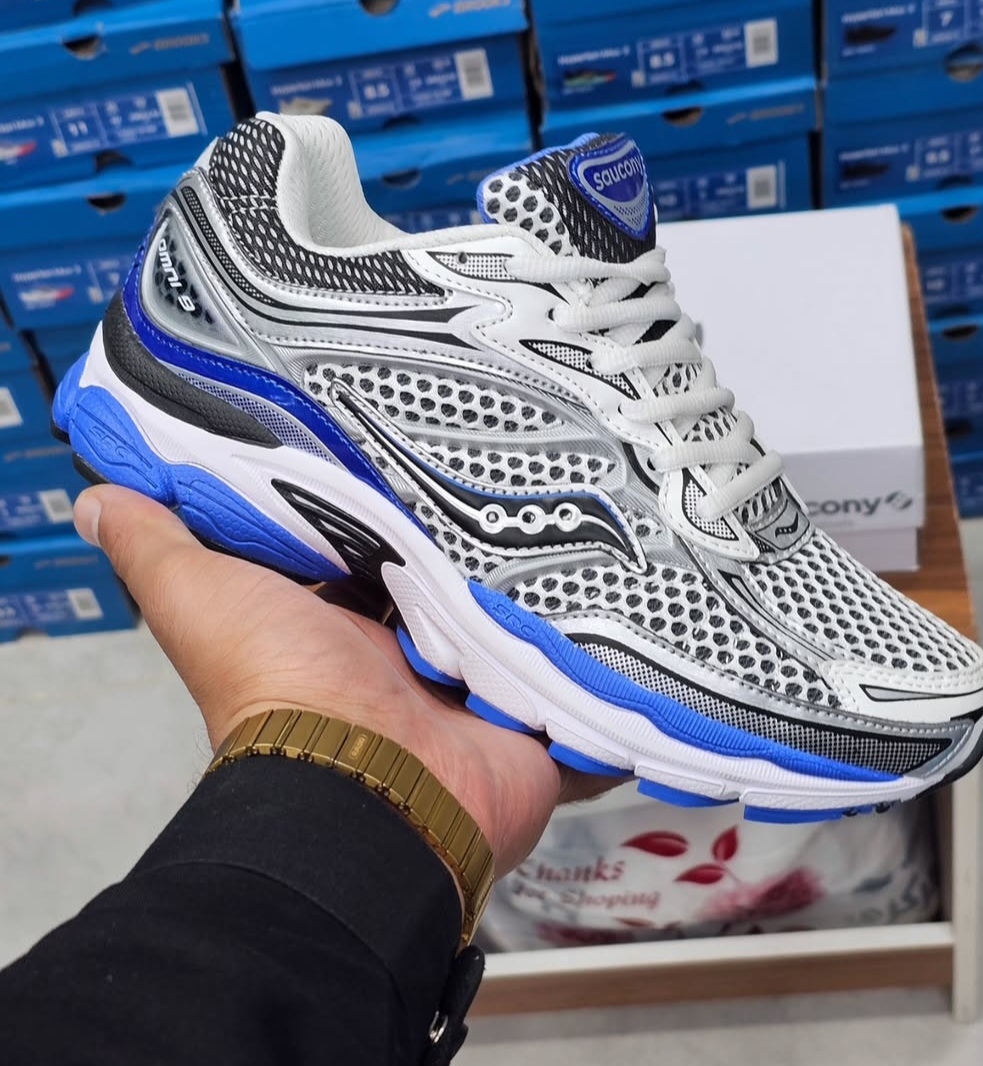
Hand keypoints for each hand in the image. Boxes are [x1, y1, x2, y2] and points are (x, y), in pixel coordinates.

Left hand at [74, 485, 613, 876]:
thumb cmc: (282, 689)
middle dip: (482, 540)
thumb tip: (97, 494)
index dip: (394, 507)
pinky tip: (638, 592)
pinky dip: (608, 653)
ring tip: (594, 504)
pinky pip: (584, 677)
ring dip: (547, 584)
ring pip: (524, 622)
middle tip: (526, 464)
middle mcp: (414, 659)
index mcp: (346, 629)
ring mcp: (481, 689)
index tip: (420, 439)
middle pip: (458, 585)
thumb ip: (158, 547)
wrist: (369, 790)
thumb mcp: (201, 600)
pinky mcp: (539, 717)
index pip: (380, 554)